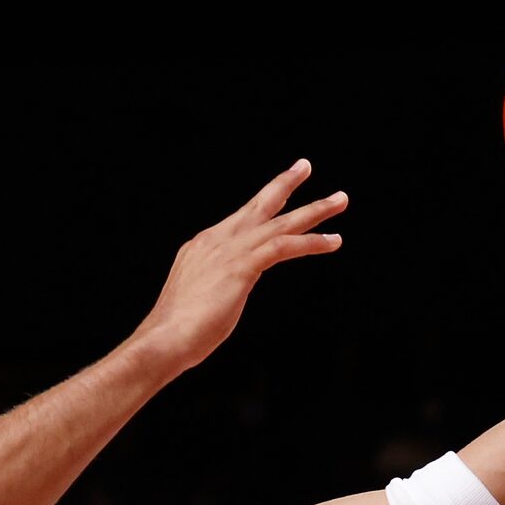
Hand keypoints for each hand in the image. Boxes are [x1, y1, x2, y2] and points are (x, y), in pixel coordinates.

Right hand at [130, 159, 347, 371]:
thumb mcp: (198, 300)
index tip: (279, 195)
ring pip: (280, 222)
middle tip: (305, 166)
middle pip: (258, 205)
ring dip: (314, 210)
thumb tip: (223, 293)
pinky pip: (285, 246)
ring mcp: (230, 251)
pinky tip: (333, 241)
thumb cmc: (177, 332)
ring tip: (340, 200)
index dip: (262, 206)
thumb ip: (215, 288)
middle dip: (284, 184)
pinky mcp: (243, 266)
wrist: (163, 338)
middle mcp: (216, 240)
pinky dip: (312, 242)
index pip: (239, 220)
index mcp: (202, 246)